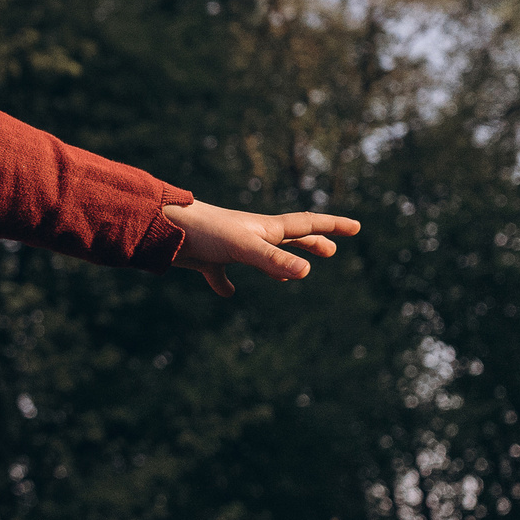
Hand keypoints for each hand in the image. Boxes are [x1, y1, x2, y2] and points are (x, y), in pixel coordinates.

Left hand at [163, 199, 359, 297]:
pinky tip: (227, 293)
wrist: (163, 226)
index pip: (307, 225)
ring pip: (261, 256)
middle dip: (311, 244)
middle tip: (331, 251)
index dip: (332, 227)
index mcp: (265, 228)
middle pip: (288, 239)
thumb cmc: (204, 231)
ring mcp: (229, 246)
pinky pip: (221, 273)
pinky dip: (226, 283)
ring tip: (292, 276)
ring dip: (279, 264)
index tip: (357, 227)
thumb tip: (306, 272)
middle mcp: (251, 235)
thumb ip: (273, 260)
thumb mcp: (244, 247)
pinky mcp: (208, 259)